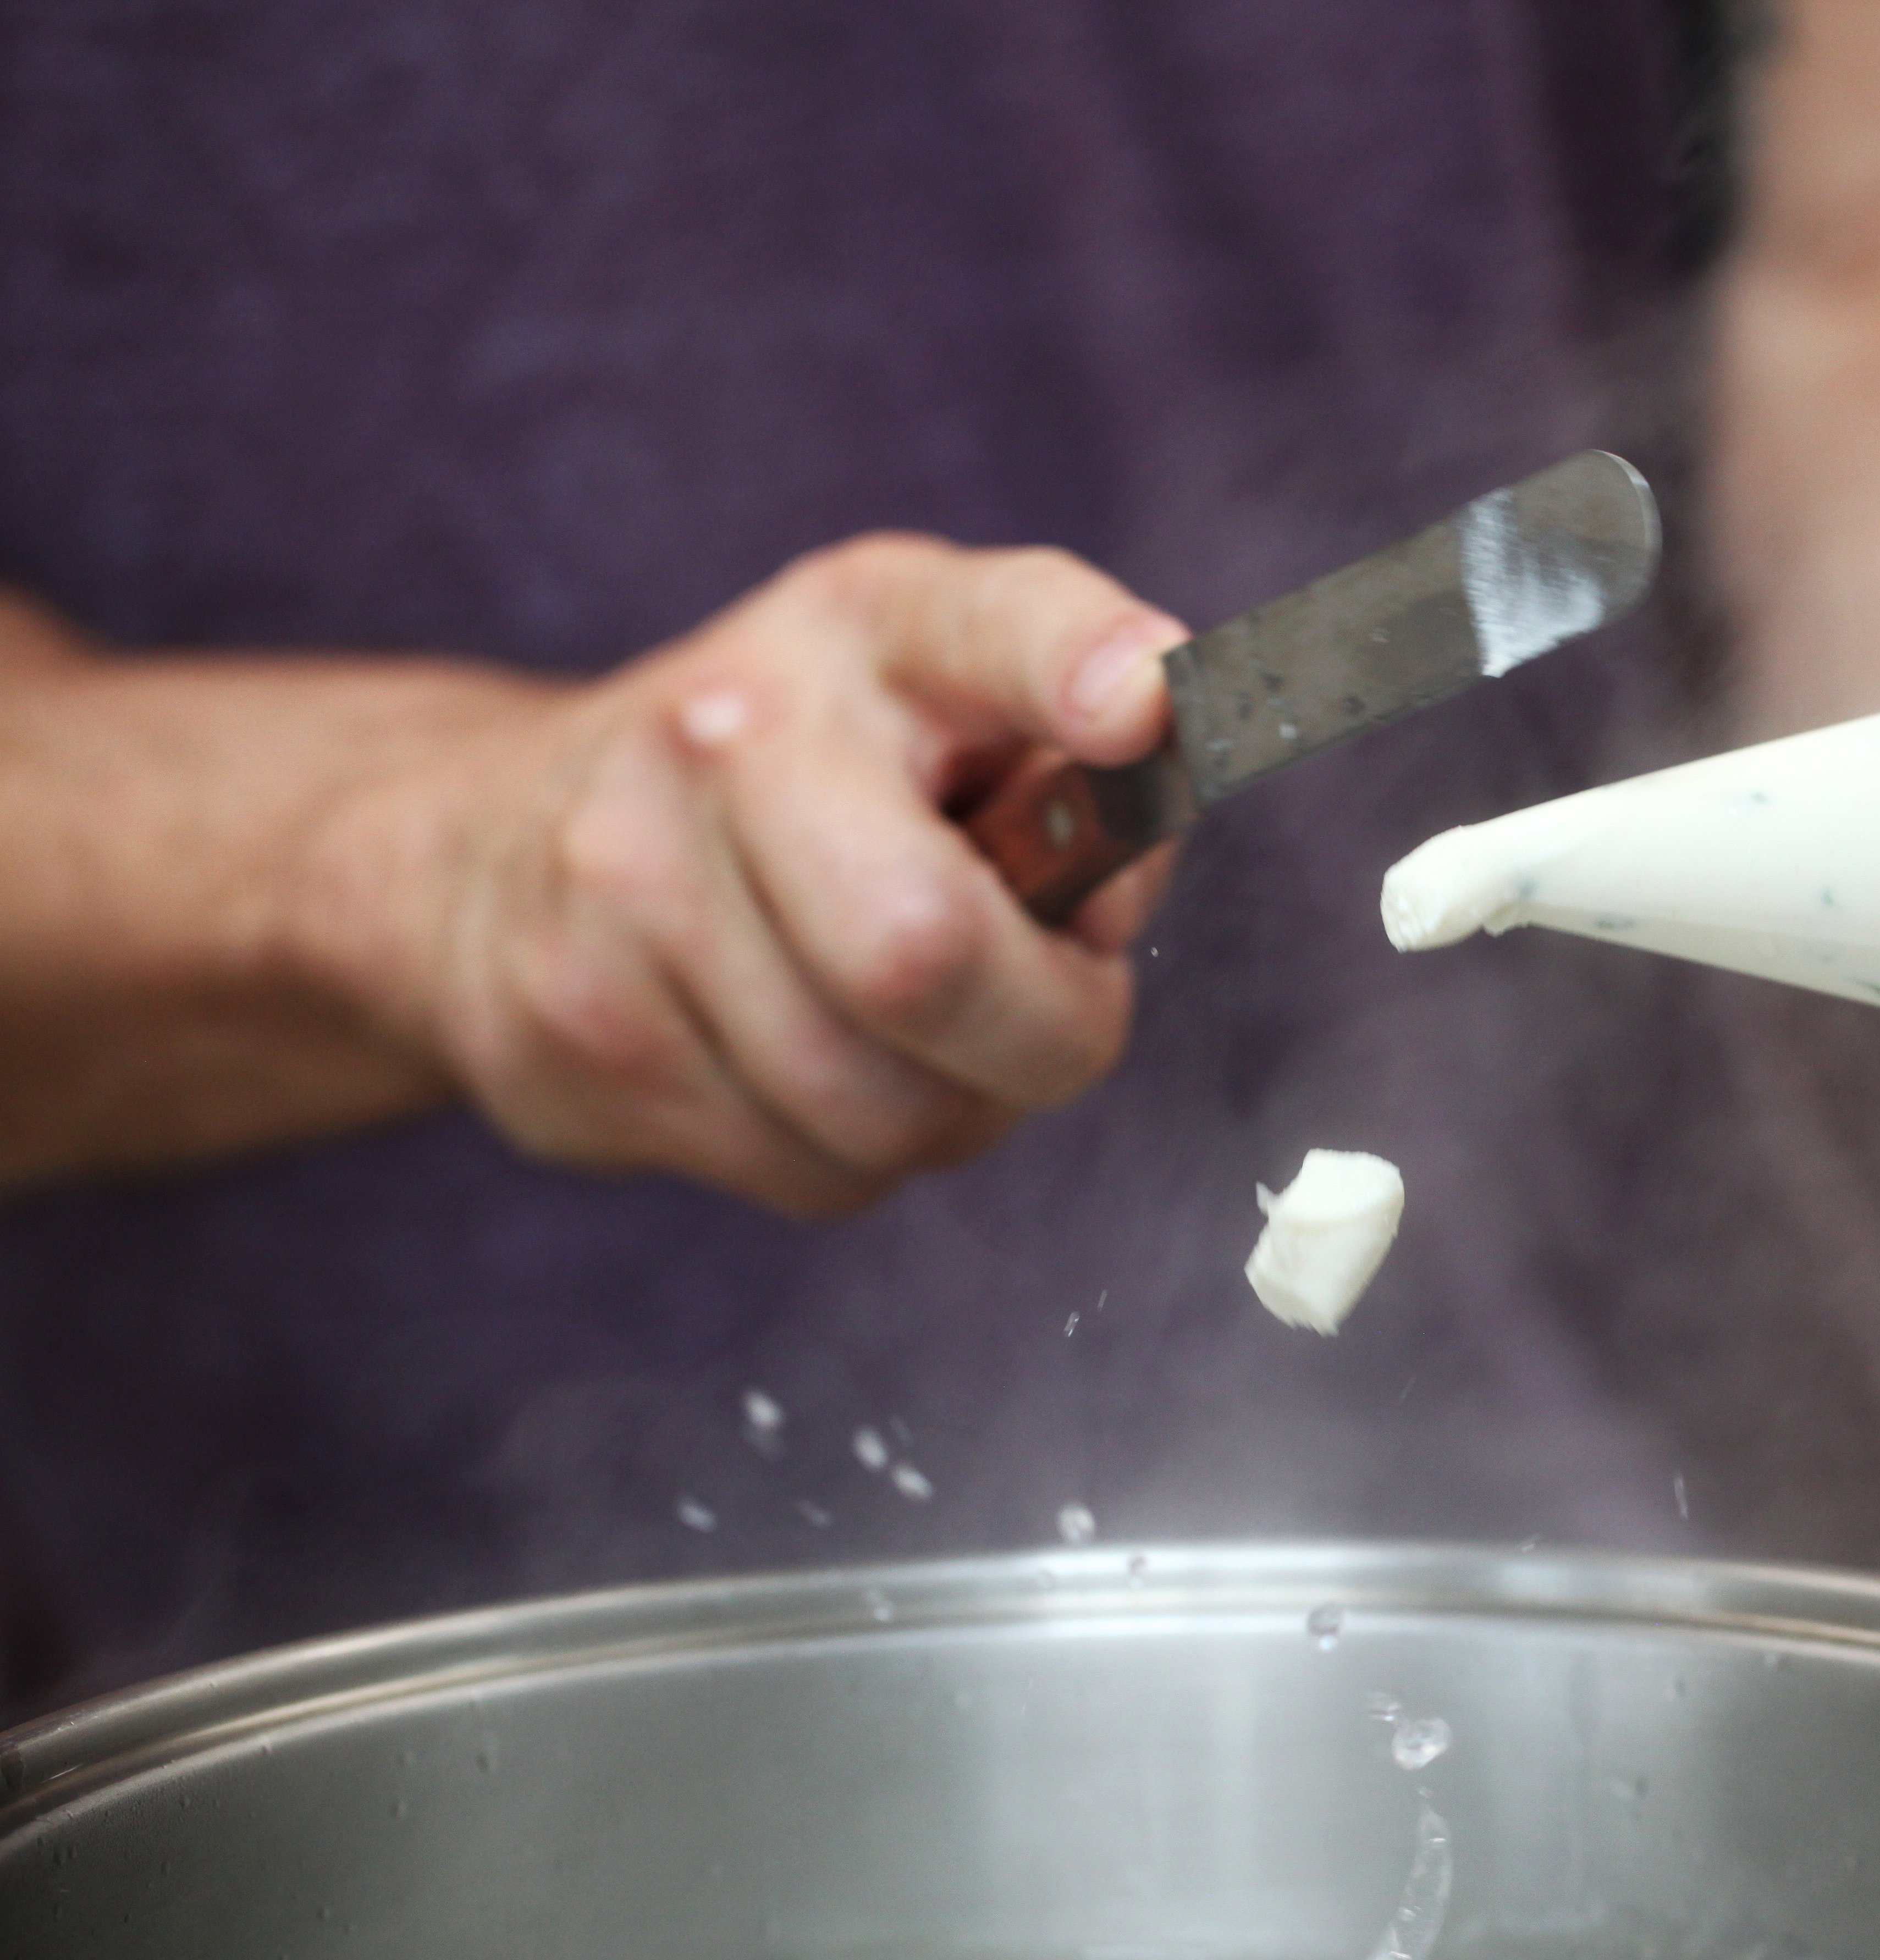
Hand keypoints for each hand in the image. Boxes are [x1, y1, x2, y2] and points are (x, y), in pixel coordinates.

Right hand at [329, 535, 1185, 1216]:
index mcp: (875, 626)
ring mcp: (631, 880)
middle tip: (1051, 1010)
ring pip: (882, 1106)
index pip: (996, 624)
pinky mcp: (582, 1033)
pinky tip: (811, 1068)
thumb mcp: (958, 725)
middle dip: (1041, 1032)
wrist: (491, 852)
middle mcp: (732, 730)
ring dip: (951, 1107)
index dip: (1082, 659)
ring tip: (917, 1035)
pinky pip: (813, 1170)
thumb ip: (1089, 801)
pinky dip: (853, 1152)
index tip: (1142, 705)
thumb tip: (1101, 916)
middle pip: (924, 948)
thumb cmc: (808, 791)